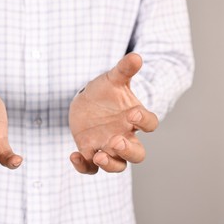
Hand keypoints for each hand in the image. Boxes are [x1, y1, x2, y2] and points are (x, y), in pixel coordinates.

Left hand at [69, 53, 157, 173]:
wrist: (86, 102)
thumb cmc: (105, 91)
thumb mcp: (112, 78)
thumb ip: (124, 69)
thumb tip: (136, 56)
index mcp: (134, 117)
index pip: (149, 124)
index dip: (145, 122)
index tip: (132, 115)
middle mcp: (125, 136)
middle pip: (137, 154)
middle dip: (128, 151)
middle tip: (115, 141)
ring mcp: (108, 146)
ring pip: (117, 165)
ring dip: (110, 164)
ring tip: (98, 155)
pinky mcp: (90, 151)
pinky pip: (91, 167)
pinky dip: (84, 166)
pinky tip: (74, 156)